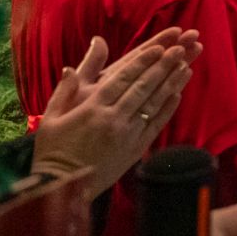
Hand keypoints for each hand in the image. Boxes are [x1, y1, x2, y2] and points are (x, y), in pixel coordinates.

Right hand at [31, 28, 199, 197]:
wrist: (62, 188)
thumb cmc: (52, 151)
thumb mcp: (50, 118)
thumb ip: (64, 91)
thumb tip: (70, 67)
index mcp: (92, 108)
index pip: (123, 78)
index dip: (143, 61)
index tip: (159, 47)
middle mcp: (113, 119)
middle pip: (143, 87)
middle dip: (163, 66)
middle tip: (181, 49)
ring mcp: (127, 134)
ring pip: (153, 104)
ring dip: (171, 84)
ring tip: (186, 67)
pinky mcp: (136, 149)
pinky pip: (155, 125)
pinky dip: (168, 109)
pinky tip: (178, 94)